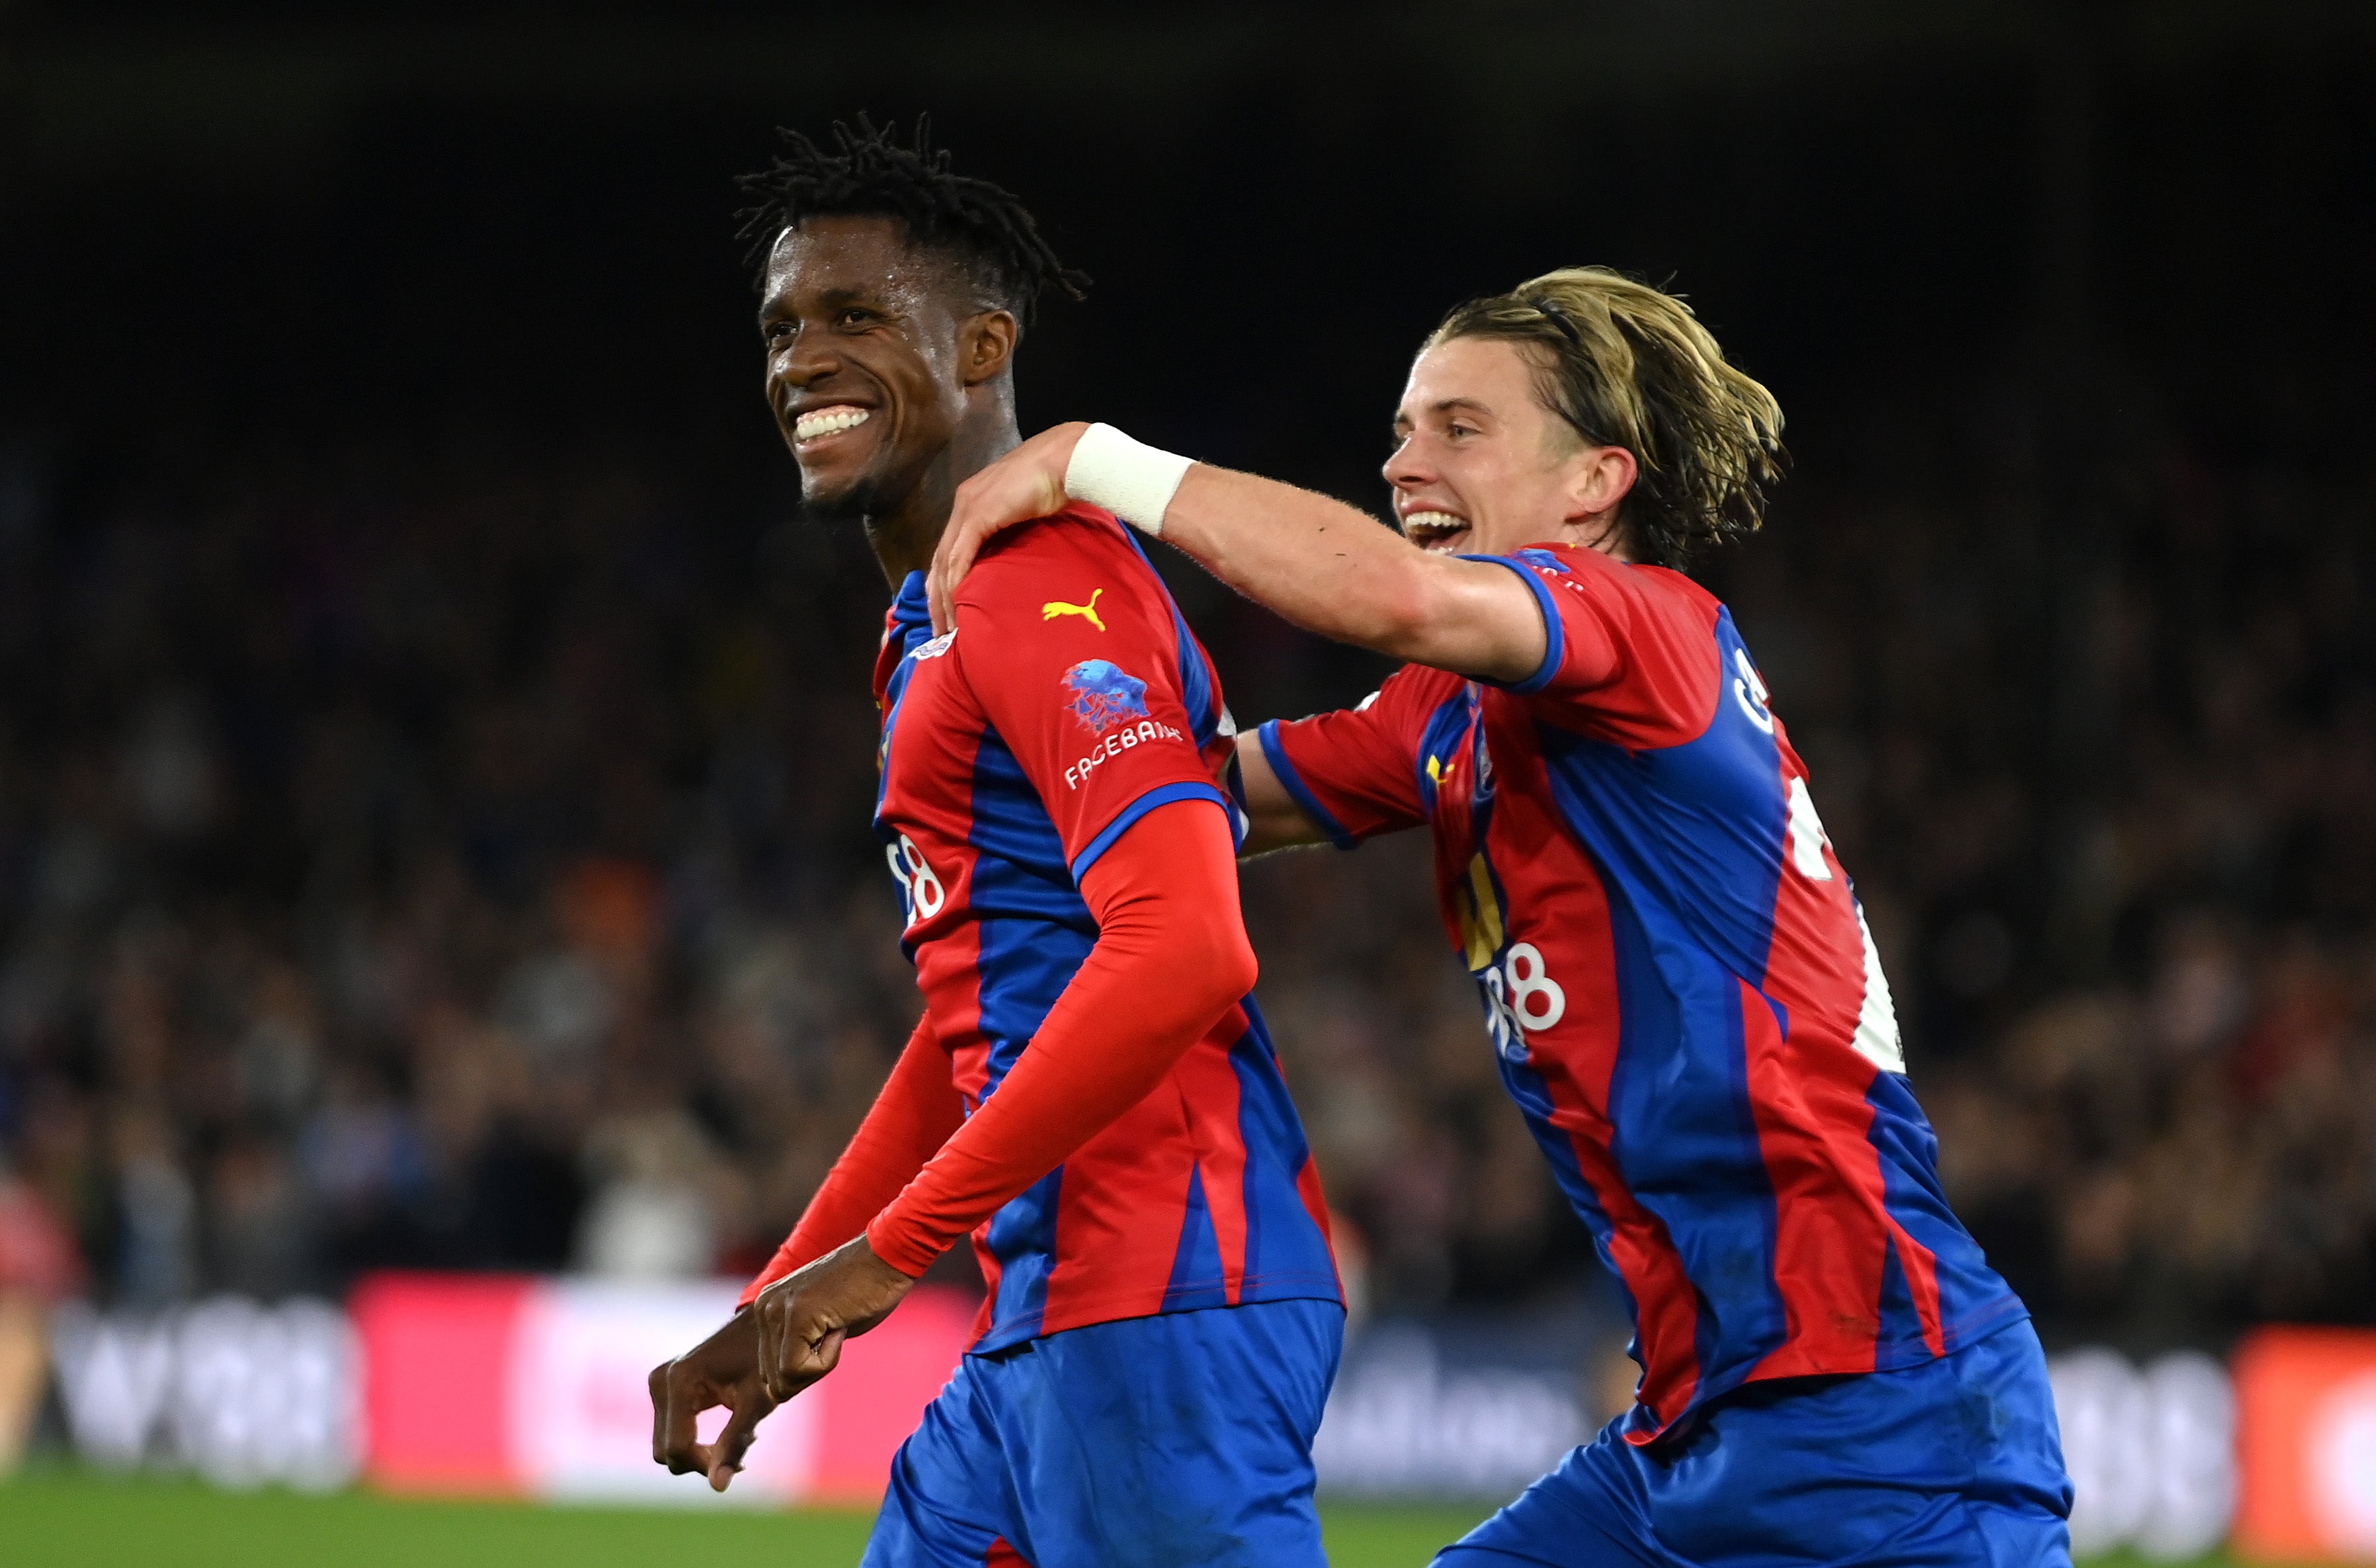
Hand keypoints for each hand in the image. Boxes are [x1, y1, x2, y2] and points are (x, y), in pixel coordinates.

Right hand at [649, 1307, 775, 1491]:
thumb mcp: (756, 1403)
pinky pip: (670, 1431)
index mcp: (679, 1381)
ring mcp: (659, 1382)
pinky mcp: (663, 1387)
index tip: (742, 1460)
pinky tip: (731, 1429)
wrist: (764, 1326)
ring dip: (700, 1452)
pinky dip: (696, 1440)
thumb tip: (717, 1488)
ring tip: (742, 1437)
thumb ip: (735, 1444)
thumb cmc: (766, 1361)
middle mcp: (661, 1380)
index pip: (677, 1448)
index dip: (706, 1465)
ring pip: (666, 1444)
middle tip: (744, 1447)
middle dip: (702, 1461)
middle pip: (666, 1451)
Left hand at [751, 1234, 916, 1403]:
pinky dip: (826, 1360)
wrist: (889, 1256)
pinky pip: (797, 1369)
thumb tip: (777, 1393)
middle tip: (836, 1331)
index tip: (829, 1335)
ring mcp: (776, 1310)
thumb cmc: (866, 1291)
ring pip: (785, 1379)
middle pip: (774, 1380)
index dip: (806, 1370)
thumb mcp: (822, 1325)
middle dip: (811, 1370)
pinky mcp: (795, 1316)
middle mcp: (764, 1307)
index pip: (771, 1372)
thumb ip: (798, 1350)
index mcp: (767, 1308)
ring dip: (819, 1364)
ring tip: (838, 1325)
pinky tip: (840, 1326)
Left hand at [926, 421, 1089, 633]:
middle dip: (936, 596)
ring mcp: (968, 507)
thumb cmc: (1055, 483)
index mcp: (972, 502)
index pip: (949, 548)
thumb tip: (1014, 558)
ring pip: (945, 560)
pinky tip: (957, 603)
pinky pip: (960, 556)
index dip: (943, 581)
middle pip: (940, 558)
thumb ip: (1013, 531)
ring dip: (943, 596)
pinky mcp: (978, 515)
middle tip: (938, 629)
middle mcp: (963, 504)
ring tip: (947, 627)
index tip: (945, 611)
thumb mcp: (1026, 513)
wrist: (1064, 461)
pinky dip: (956, 581)